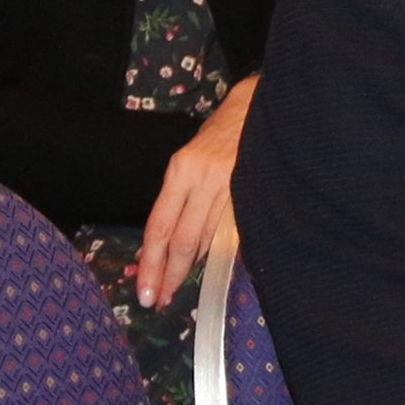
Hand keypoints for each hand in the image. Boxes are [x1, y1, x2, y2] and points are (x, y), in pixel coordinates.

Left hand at [136, 78, 253, 307]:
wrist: (261, 104)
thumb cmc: (222, 134)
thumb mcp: (192, 161)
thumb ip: (182, 199)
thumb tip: (169, 244)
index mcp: (181, 169)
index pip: (160, 225)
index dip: (151, 261)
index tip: (144, 290)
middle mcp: (202, 178)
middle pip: (182, 239)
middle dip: (168, 274)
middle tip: (158, 301)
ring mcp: (230, 185)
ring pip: (207, 238)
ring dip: (190, 269)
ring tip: (175, 291)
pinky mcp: (253, 190)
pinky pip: (232, 231)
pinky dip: (218, 252)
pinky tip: (208, 270)